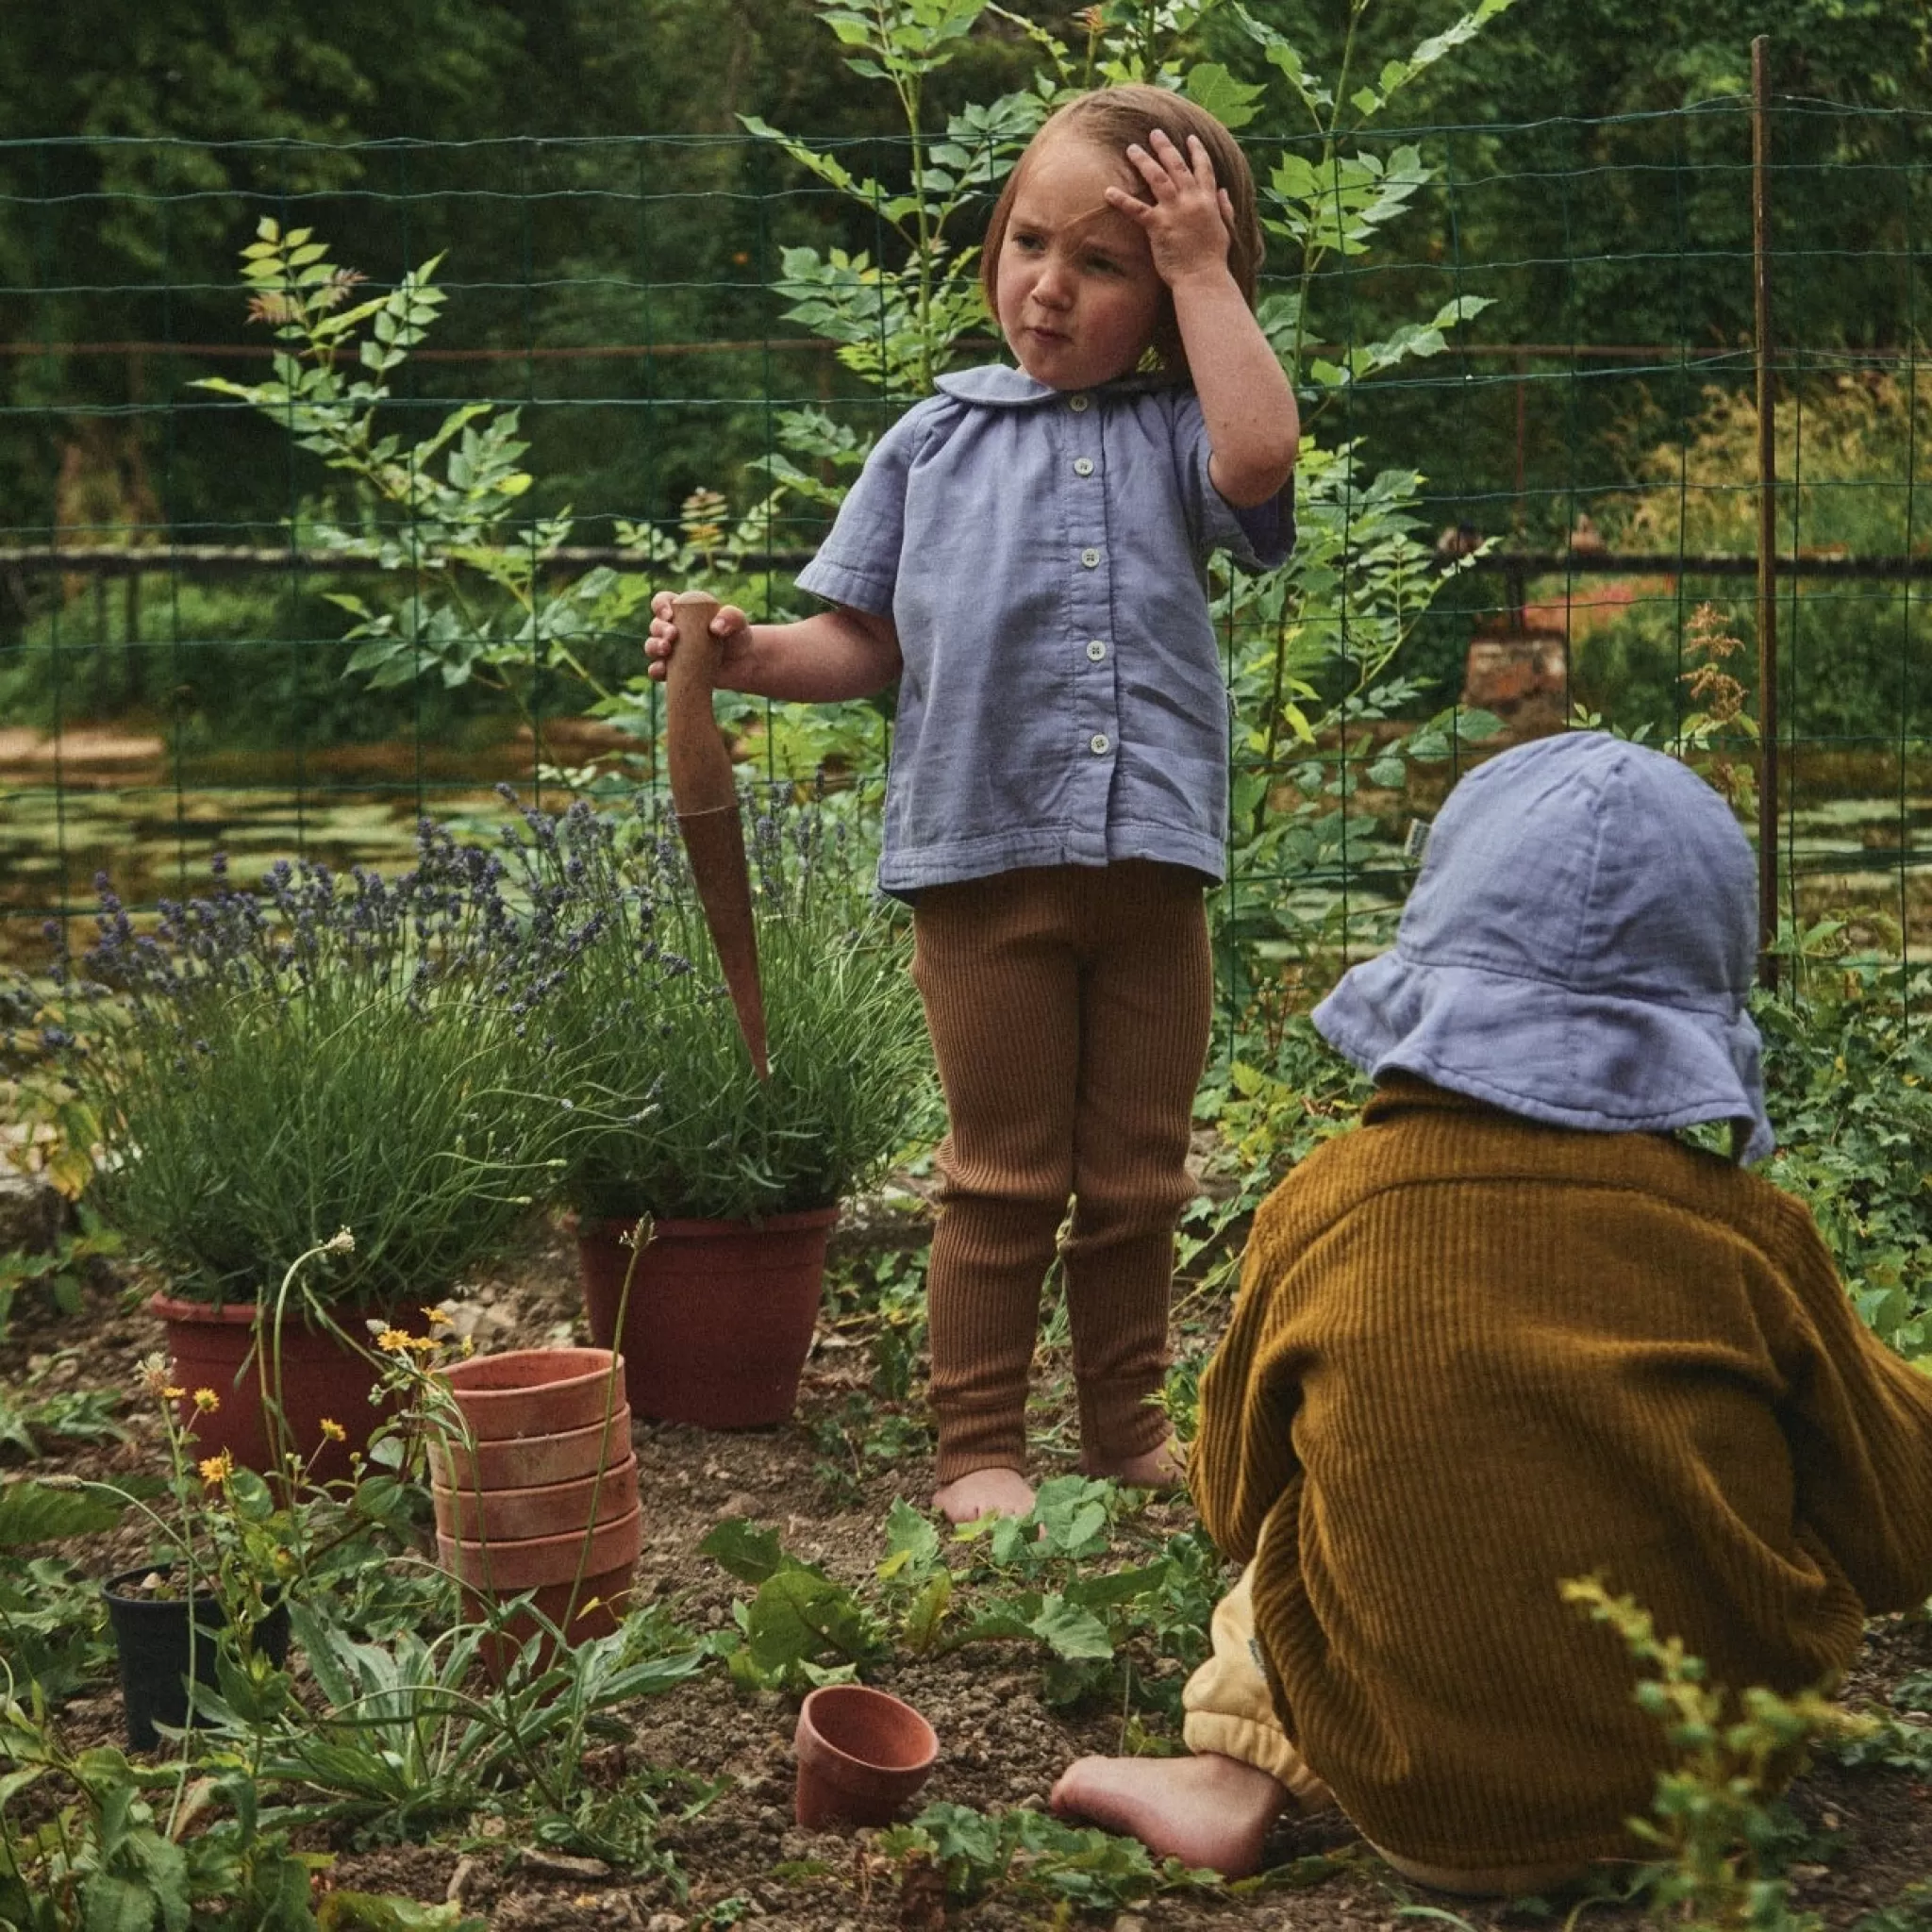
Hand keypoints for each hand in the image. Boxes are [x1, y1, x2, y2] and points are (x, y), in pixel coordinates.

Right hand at [645, 589, 752, 684]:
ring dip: (654, 647)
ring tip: (666, 651)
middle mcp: (672, 629)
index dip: (660, 606)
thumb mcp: (739, 622)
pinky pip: (657, 671)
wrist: (742, 663)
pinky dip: (656, 670)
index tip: (670, 614)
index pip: (663, 601)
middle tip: (673, 635)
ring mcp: (671, 650)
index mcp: (683, 610)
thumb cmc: (738, 636)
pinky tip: (662, 671)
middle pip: (656, 625)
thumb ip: (731, 617)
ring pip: (652, 646)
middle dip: (660, 629)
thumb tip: (715, 627)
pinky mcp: (673, 671)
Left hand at [1105, 127, 1233, 290]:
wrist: (1203, 278)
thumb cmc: (1214, 259)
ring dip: (1143, 161)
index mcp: (1208, 199)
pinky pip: (1137, 209)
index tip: (1190, 138)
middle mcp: (1191, 199)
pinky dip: (1122, 200)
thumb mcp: (1224, 229)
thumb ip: (1223, 207)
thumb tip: (1223, 191)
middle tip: (1154, 132)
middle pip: (1176, 165)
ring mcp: (1174, 210)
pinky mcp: (1158, 225)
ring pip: (1157, 177)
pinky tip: (1108, 191)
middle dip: (1165, 147)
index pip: (1204, 168)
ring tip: (1131, 149)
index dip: (1197, 151)